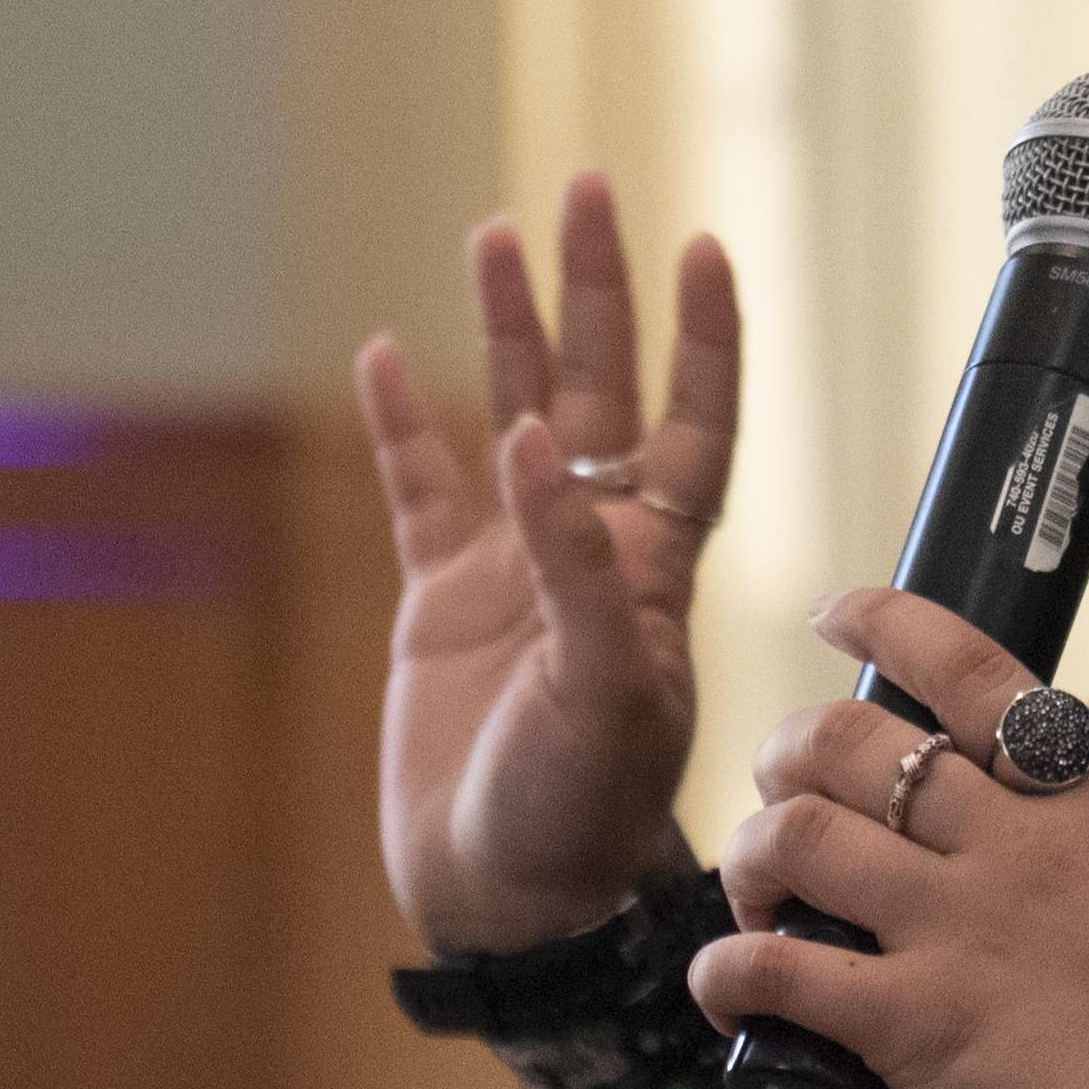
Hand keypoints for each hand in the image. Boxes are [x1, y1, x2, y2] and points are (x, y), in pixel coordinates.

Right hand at [355, 176, 742, 956]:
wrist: (507, 902)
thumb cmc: (579, 815)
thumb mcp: (600, 693)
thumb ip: (570, 569)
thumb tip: (531, 445)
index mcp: (653, 569)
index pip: (691, 426)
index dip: (703, 341)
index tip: (704, 245)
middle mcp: (591, 551)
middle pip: (599, 393)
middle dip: (597, 293)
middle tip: (587, 186)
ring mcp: (514, 572)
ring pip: (511, 419)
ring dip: (507, 331)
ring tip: (495, 234)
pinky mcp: (440, 605)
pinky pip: (419, 491)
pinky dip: (401, 424)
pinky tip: (385, 354)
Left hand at [691, 588, 1088, 1088]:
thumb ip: (1082, 862)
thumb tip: (1018, 860)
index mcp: (1085, 806)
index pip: (972, 671)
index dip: (885, 624)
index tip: (833, 616)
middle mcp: (1014, 846)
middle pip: (852, 743)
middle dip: (787, 759)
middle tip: (782, 804)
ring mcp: (959, 927)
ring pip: (798, 836)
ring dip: (751, 860)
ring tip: (758, 903)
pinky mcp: (912, 1021)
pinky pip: (774, 967)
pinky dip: (726, 971)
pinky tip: (727, 989)